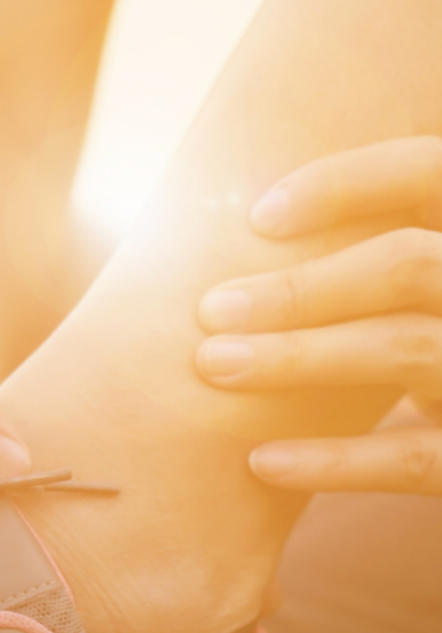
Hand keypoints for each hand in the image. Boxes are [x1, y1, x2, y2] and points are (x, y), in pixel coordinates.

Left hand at [195, 136, 441, 494]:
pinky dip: (334, 460)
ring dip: (300, 357)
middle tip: (211, 310)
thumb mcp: (416, 290)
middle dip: (301, 288)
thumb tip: (241, 245)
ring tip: (215, 365)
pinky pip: (412, 458)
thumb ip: (368, 267)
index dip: (346, 184)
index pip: (427, 171)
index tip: (257, 217)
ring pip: (408, 348)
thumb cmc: (428, 346)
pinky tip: (262, 461)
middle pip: (408, 266)